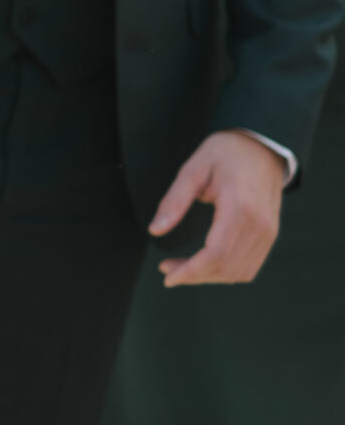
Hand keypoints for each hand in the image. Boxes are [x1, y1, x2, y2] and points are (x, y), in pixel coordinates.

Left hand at [151, 129, 286, 284]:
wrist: (261, 147)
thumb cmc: (224, 153)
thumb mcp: (192, 169)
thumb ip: (174, 201)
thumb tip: (155, 230)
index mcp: (239, 209)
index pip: (215, 254)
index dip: (190, 271)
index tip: (166, 276)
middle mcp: (259, 226)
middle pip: (226, 267)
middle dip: (194, 275)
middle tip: (166, 269)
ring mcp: (268, 232)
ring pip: (240, 272)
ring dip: (209, 277)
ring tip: (181, 267)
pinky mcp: (270, 235)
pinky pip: (250, 265)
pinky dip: (226, 272)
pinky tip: (205, 265)